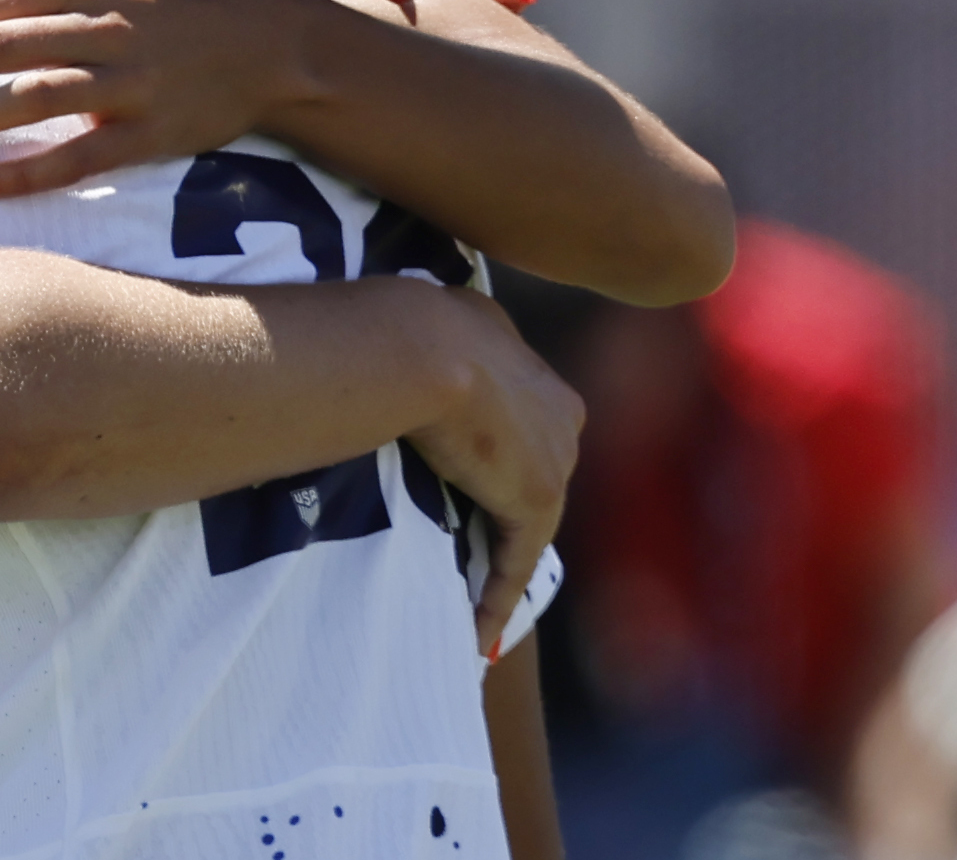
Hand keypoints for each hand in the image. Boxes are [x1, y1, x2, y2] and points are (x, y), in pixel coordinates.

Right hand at [400, 286, 584, 657]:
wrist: (416, 347)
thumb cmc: (398, 329)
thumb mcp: (423, 323)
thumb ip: (436, 345)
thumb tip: (406, 341)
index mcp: (529, 364)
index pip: (519, 422)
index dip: (490, 457)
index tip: (461, 485)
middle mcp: (557, 408)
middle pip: (531, 471)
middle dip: (503, 509)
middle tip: (463, 549)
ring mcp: (553, 455)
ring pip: (526, 520)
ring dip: (499, 559)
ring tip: (469, 600)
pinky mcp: (537, 499)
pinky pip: (517, 560)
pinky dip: (497, 599)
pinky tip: (478, 634)